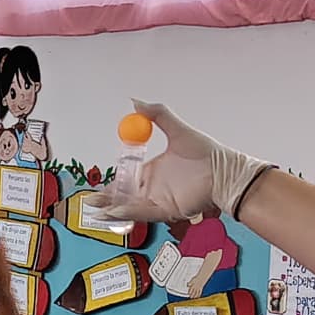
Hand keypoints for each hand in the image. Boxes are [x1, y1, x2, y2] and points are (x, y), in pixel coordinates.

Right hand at [84, 101, 266, 224]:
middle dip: (106, 200)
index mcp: (152, 171)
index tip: (99, 182)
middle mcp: (153, 188)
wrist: (225, 171)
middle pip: (124, 197)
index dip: (112, 183)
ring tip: (97, 208)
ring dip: (113, 208)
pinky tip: (115, 210)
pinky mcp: (167, 210)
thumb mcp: (178, 129)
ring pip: (130, 207)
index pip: (126, 179)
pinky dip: (128, 212)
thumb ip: (157, 115)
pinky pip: (143, 213)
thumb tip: (136, 102)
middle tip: (90, 200)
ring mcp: (159, 200)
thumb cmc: (207, 154)